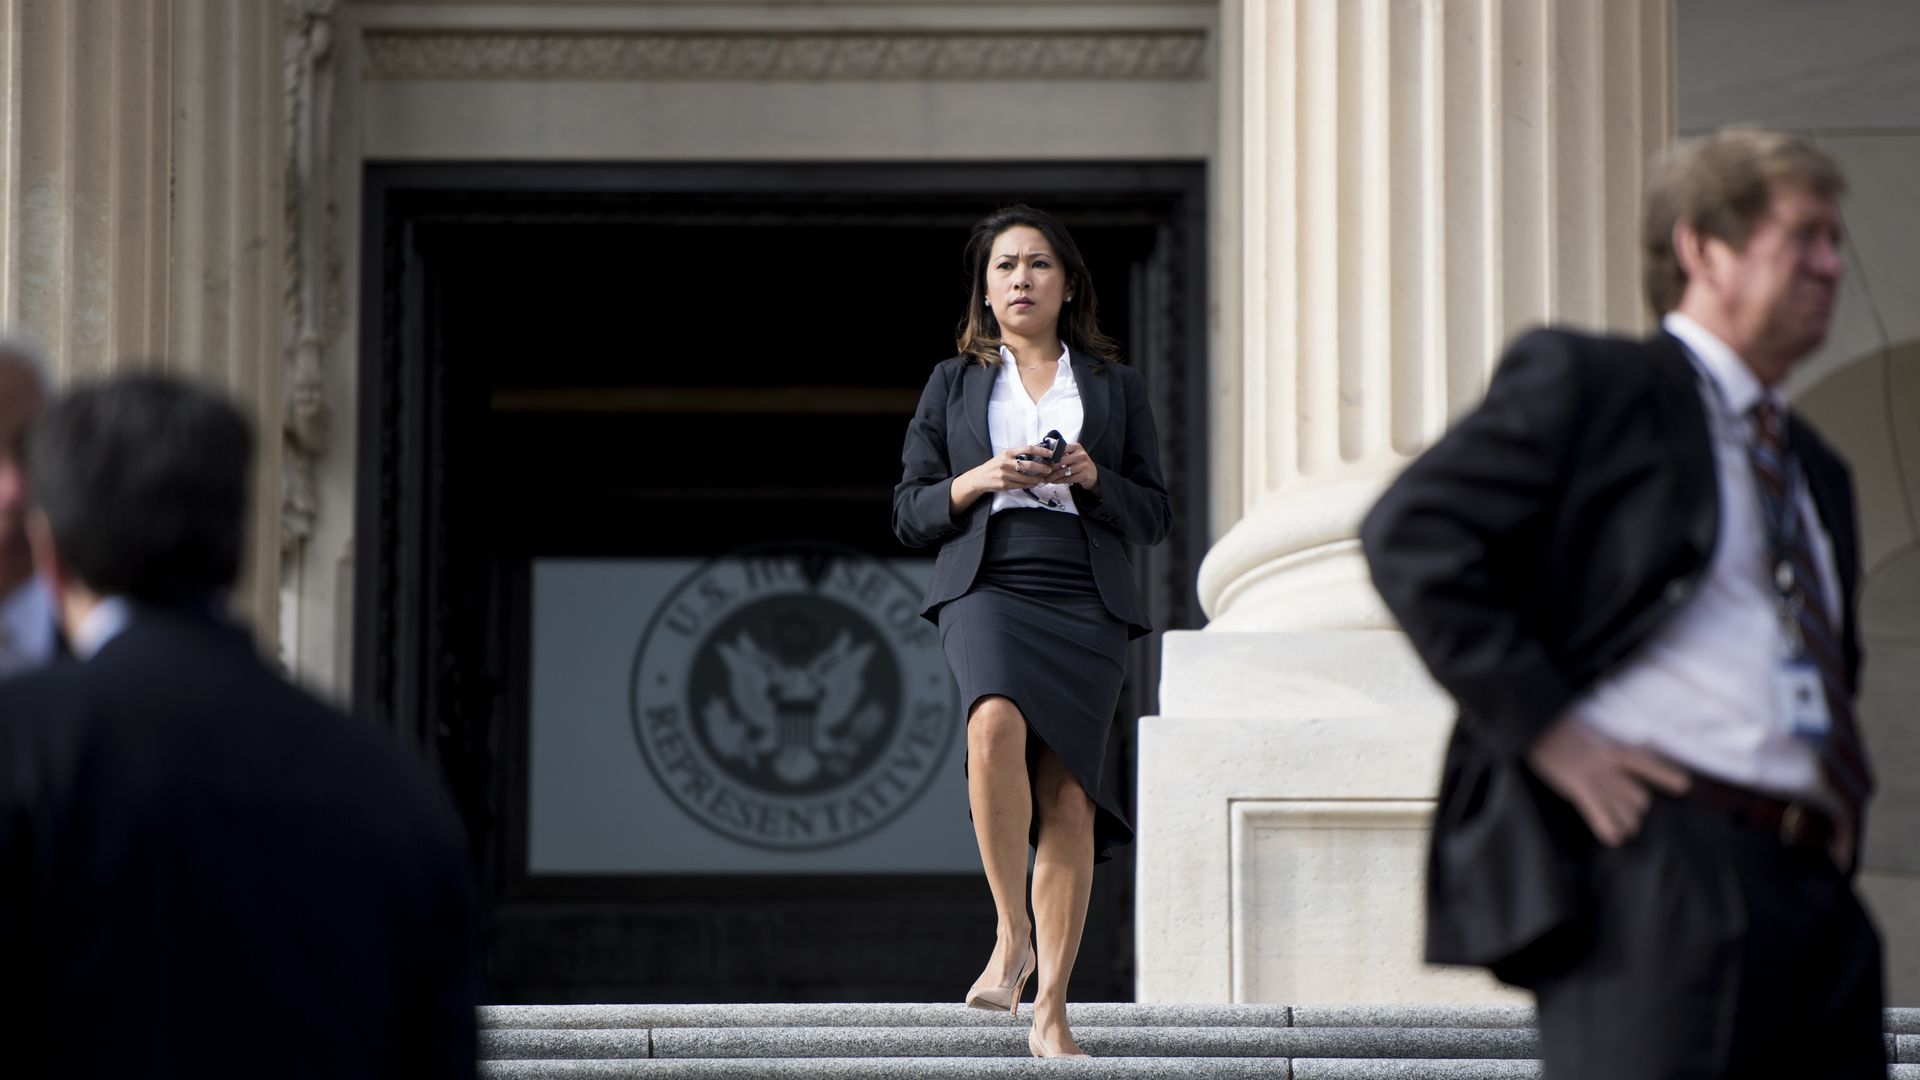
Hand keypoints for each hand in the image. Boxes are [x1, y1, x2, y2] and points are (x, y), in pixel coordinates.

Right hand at [969, 446, 1053, 493]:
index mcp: (1007, 453)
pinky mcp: (1005, 485)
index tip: (1049, 453)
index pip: (1027, 449)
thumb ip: (1017, 454)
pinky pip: (1021, 485)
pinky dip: (1030, 484)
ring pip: (1027, 477)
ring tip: (1043, 478)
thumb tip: (1036, 454)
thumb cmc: (994, 465)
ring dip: (1038, 478)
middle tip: (1049, 469)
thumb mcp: (1004, 456)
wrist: (980, 477)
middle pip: (1029, 464)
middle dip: (1042, 468)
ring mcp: (1005, 475)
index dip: (1040, 451)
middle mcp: (1006, 462)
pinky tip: (1034, 483)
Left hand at [1042, 442, 1098, 494]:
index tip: (1043, 461)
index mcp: (1076, 447)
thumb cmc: (1079, 463)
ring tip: (1046, 479)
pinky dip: (1058, 481)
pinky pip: (1067, 479)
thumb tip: (1045, 458)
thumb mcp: (1073, 454)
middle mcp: (1080, 454)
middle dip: (1049, 468)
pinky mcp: (1083, 475)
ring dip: (1052, 476)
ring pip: (1062, 472)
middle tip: (1042, 472)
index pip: (1060, 449)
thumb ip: (1062, 454)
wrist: (1093, 474)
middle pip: (1060, 461)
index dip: (1050, 456)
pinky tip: (1053, 482)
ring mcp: (1083, 465)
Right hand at [1524, 716, 1689, 846]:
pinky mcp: (1578, 789)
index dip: (1668, 777)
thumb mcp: (1593, 726)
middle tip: (1632, 812)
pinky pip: (1601, 817)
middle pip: (1640, 796)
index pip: (1650, 765)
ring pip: (1626, 811)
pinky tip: (1613, 838)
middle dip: (1638, 808)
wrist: (1536, 725)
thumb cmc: (1560, 726)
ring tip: (1626, 828)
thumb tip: (1633, 746)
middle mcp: (1612, 765)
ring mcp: (1596, 778)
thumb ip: (1612, 742)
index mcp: (1616, 747)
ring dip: (1628, 823)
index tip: (1683, 786)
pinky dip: (1609, 830)